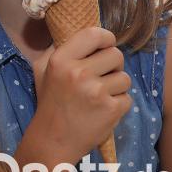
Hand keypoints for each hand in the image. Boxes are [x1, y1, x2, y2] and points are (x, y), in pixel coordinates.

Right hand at [31, 27, 131, 162]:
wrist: (53, 138)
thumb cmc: (49, 102)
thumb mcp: (43, 70)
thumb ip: (58, 49)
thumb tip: (78, 33)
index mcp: (61, 60)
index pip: (94, 34)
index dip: (106, 38)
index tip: (105, 46)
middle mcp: (78, 72)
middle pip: (116, 55)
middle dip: (113, 65)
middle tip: (100, 76)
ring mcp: (96, 91)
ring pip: (125, 77)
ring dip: (116, 86)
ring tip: (100, 96)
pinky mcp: (111, 109)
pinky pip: (127, 97)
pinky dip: (118, 104)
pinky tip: (102, 110)